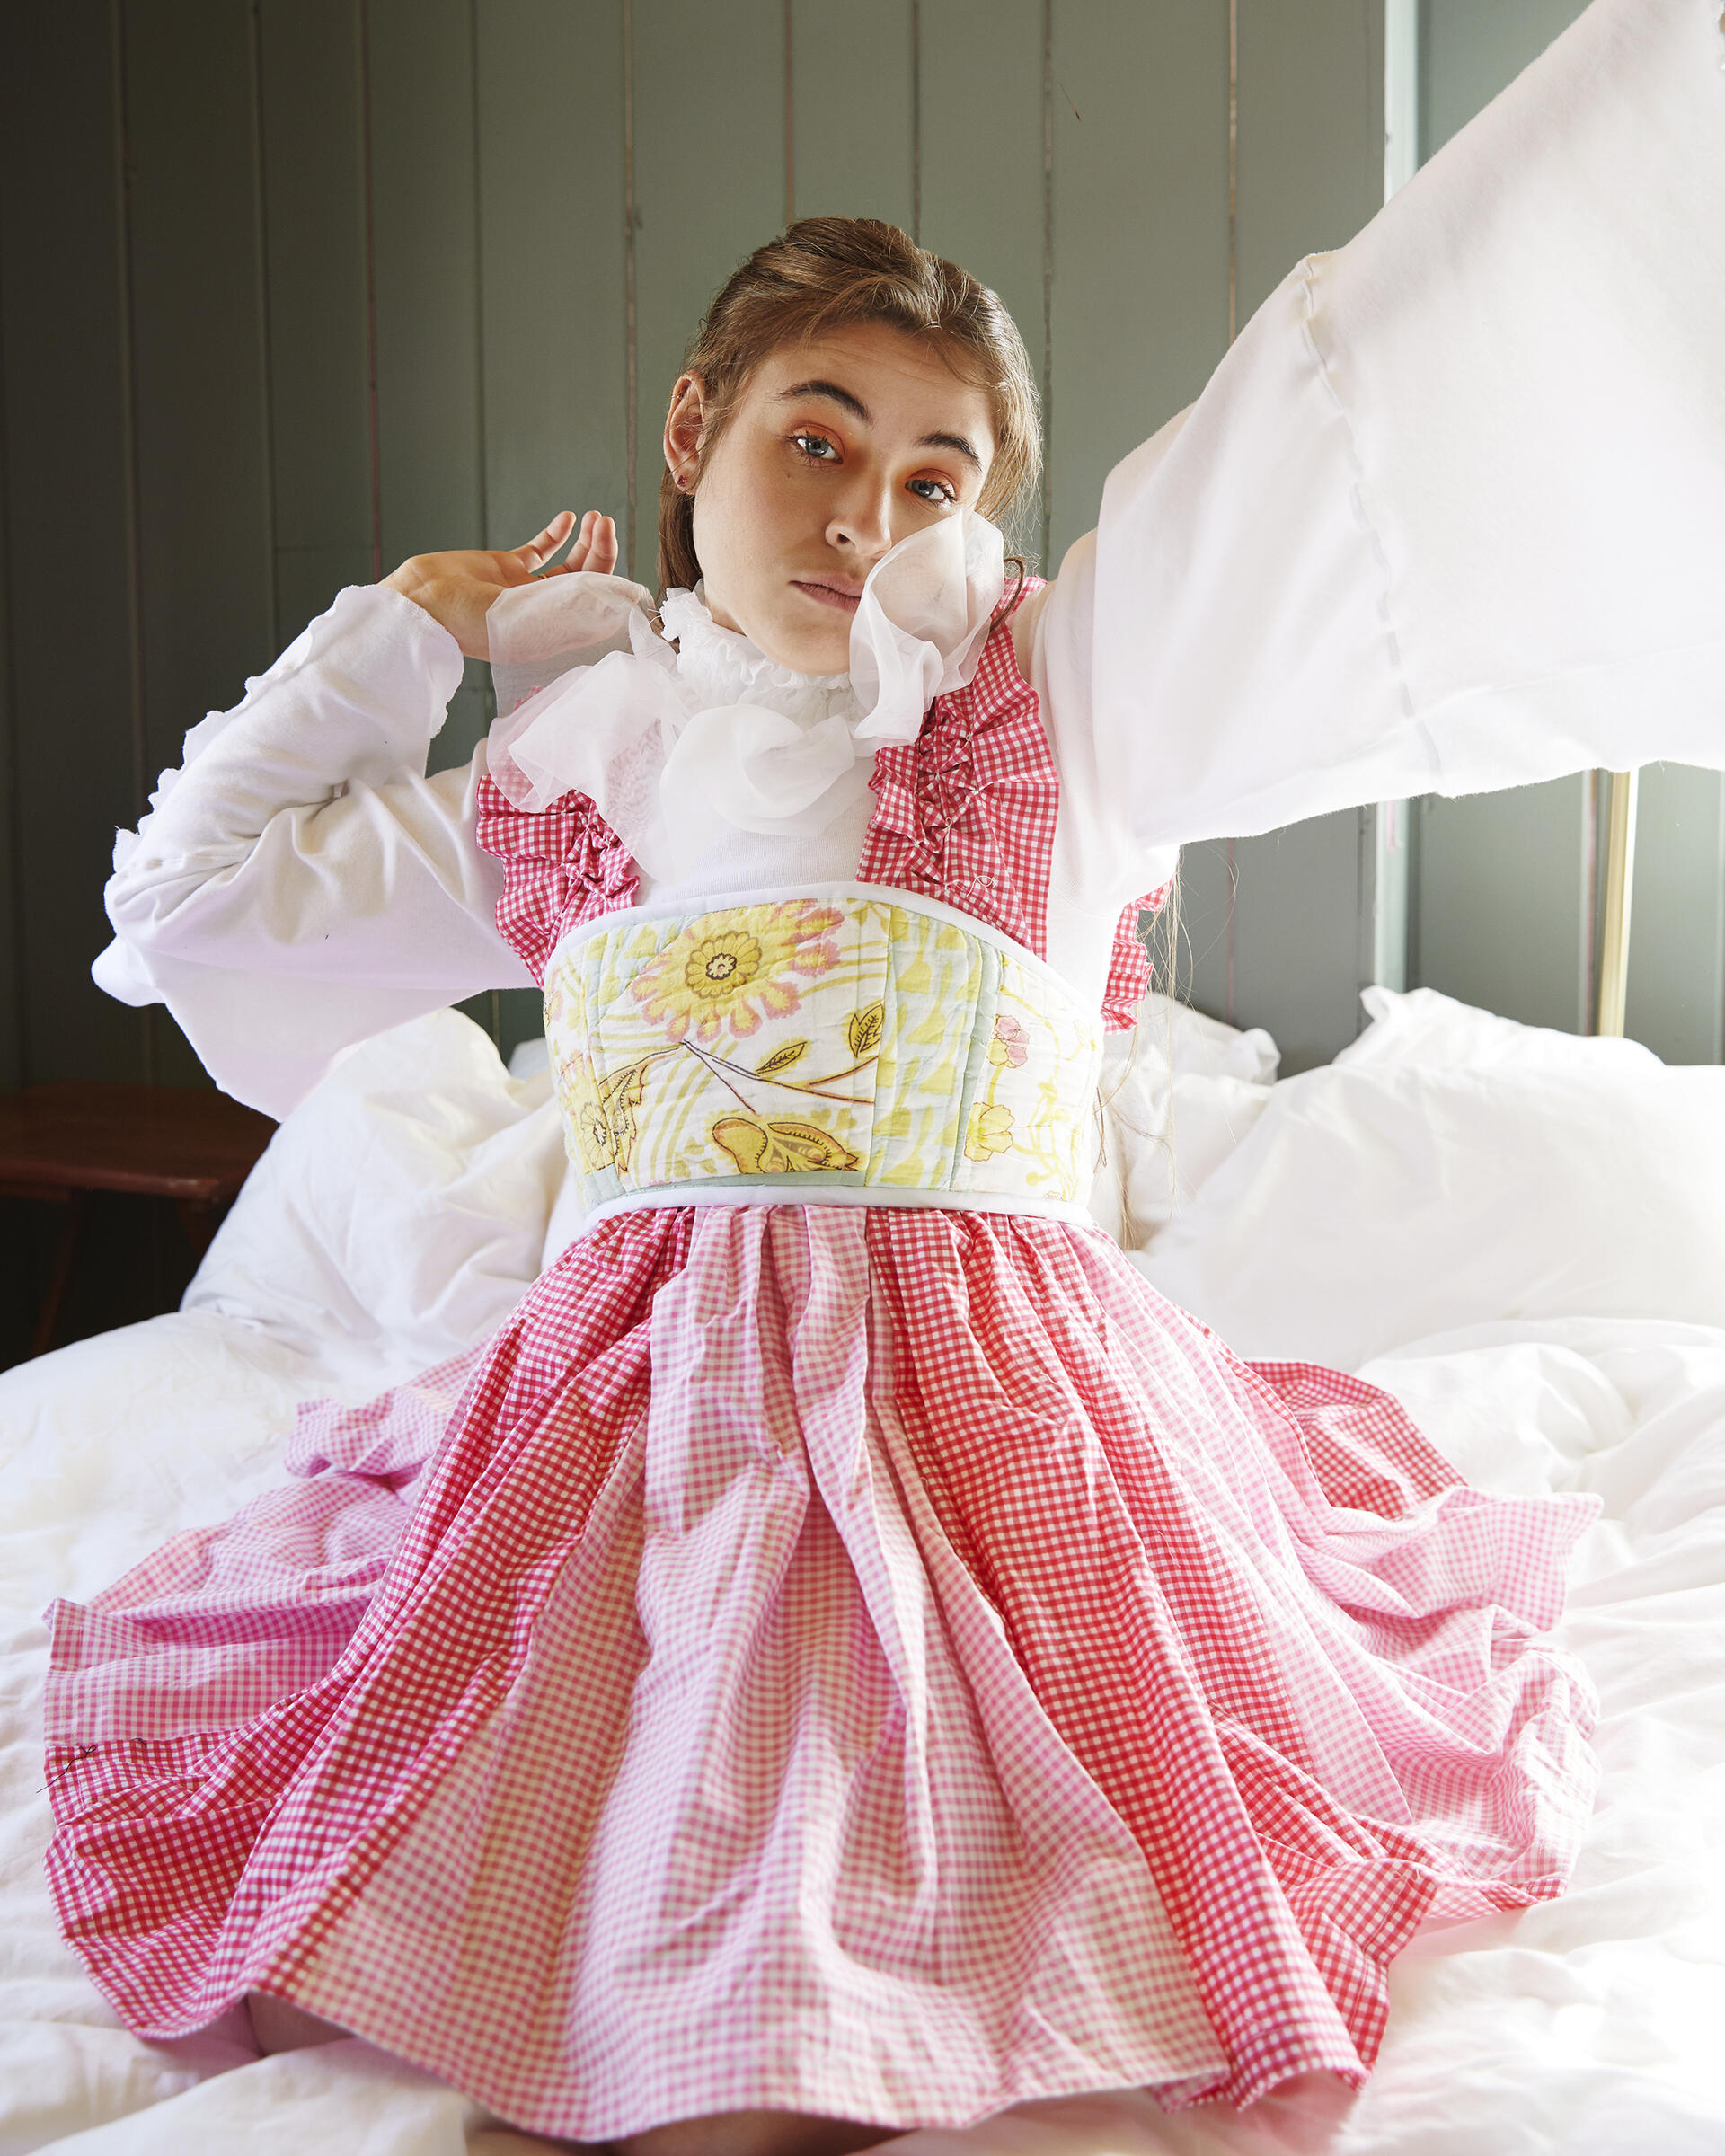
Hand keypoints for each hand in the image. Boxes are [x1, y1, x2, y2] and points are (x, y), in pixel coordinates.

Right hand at [381, 509, 618, 658]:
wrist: (422, 604)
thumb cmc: (471, 622)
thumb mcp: (530, 619)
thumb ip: (573, 606)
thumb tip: (617, 595)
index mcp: (554, 632)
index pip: (596, 607)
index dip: (611, 579)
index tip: (613, 553)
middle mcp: (545, 613)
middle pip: (587, 582)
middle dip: (600, 551)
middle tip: (603, 523)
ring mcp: (527, 590)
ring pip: (570, 564)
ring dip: (585, 540)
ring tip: (593, 519)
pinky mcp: (506, 568)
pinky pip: (540, 550)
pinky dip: (556, 534)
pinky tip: (567, 519)